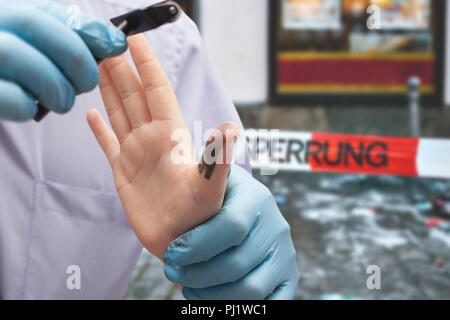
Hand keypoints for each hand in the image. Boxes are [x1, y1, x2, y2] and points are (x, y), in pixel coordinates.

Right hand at [0, 0, 126, 120]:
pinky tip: (31, 106)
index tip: (117, 45)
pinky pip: (11, 97)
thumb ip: (70, 35)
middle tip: (87, 81)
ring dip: (57, 88)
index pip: (55, 12)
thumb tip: (116, 41)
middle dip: (76, 57)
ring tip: (61, 100)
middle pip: (38, 27)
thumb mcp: (36, 41)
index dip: (91, 30)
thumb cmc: (12, 65)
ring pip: (25, 61)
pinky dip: (29, 105)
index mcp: (9, 10)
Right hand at [87, 34, 239, 259]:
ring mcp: (136, 154)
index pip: (157, 90)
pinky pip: (108, 144)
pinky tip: (90, 114)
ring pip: (120, 113)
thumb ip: (218, 156)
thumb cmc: (201, 214)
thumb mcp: (211, 184)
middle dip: (121, 69)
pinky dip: (99, 130)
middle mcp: (152, 138)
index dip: (147, 64)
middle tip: (106, 42)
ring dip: (109, 90)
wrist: (182, 240)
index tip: (135, 39)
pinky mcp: (123, 172)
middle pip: (133, 95)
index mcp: (170, 134)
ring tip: (97, 67)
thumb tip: (230, 128)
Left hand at [163, 164, 299, 299]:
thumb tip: (228, 128)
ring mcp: (285, 254)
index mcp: (257, 199)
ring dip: (212, 295)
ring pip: (251, 288)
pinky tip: (212, 300)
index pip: (230, 226)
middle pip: (237, 263)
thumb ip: (211, 160)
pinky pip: (270, 302)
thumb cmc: (213, 197)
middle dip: (197, 273)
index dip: (196, 245)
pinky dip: (239, 307)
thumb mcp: (209, 177)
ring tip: (189, 288)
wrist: (238, 213)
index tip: (171, 254)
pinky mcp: (288, 276)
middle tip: (174, 274)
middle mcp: (277, 226)